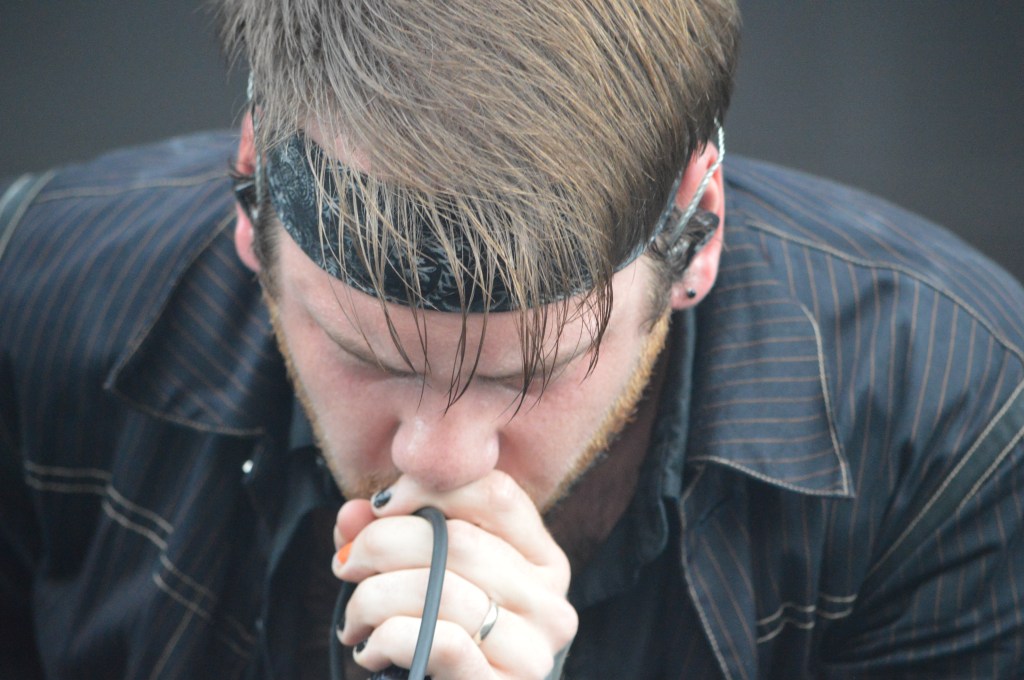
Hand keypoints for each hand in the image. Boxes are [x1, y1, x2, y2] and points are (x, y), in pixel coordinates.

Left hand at [332, 471, 577, 678]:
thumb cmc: (437, 643)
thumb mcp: (422, 577)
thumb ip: (389, 536)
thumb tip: (354, 513)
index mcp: (540, 559)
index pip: (496, 492)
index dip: (429, 487)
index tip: (380, 507)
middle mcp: (549, 600)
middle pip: (459, 538)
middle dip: (382, 544)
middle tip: (347, 566)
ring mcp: (533, 649)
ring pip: (443, 589)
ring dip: (374, 598)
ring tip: (354, 619)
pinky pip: (441, 641)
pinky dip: (389, 637)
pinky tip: (371, 650)